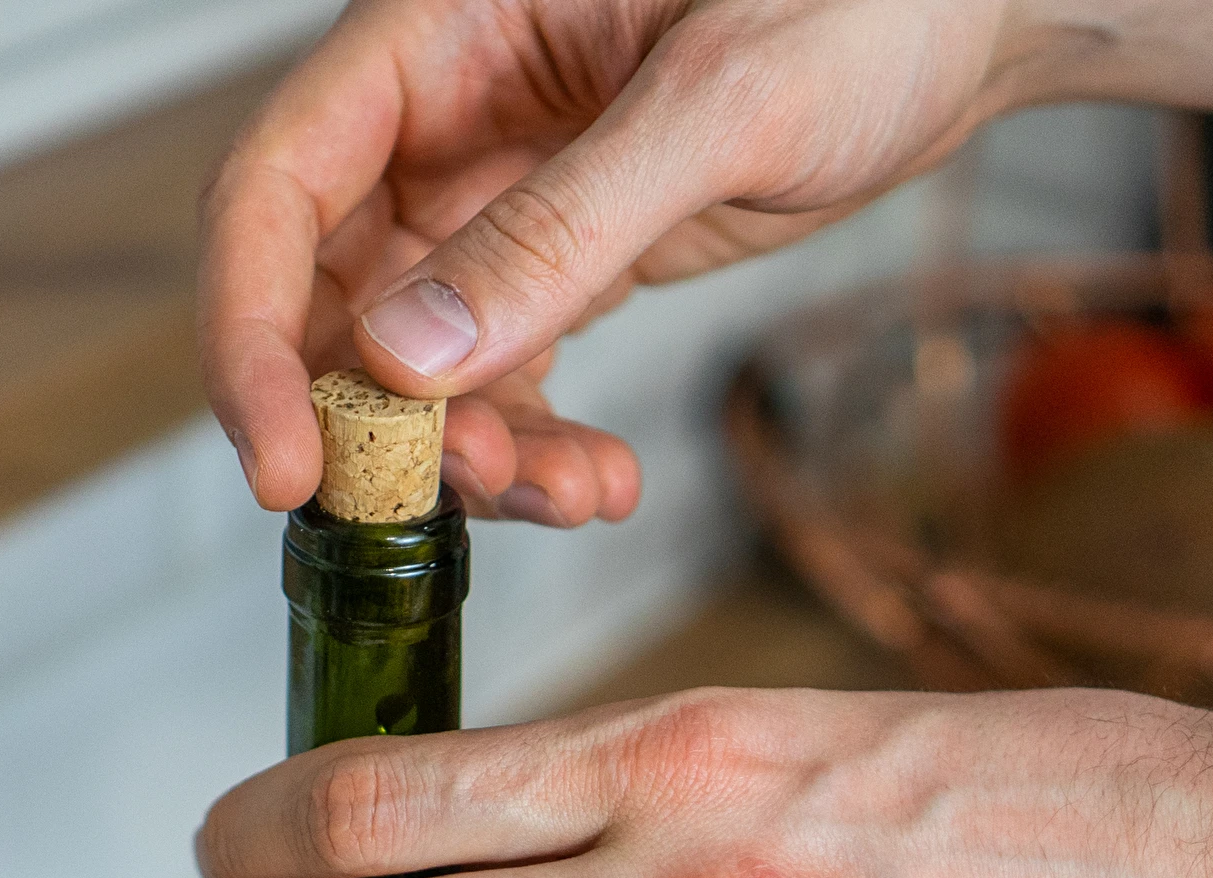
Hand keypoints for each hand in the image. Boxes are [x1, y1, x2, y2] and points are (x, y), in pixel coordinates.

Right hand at [203, 0, 1055, 526]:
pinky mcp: (558, 266)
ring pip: (421, 370)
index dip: (252, 337)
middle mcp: (445, 124)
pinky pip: (506, 381)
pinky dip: (540, 450)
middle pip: (332, 303)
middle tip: (476, 494)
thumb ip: (560, 230)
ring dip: (479, 459)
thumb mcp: (718, 102)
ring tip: (577, 495)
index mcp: (441, 34)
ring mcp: (496, 203)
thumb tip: (407, 359)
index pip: (278, 191)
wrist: (960, 24)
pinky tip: (601, 482)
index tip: (286, 468)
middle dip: (386, 429)